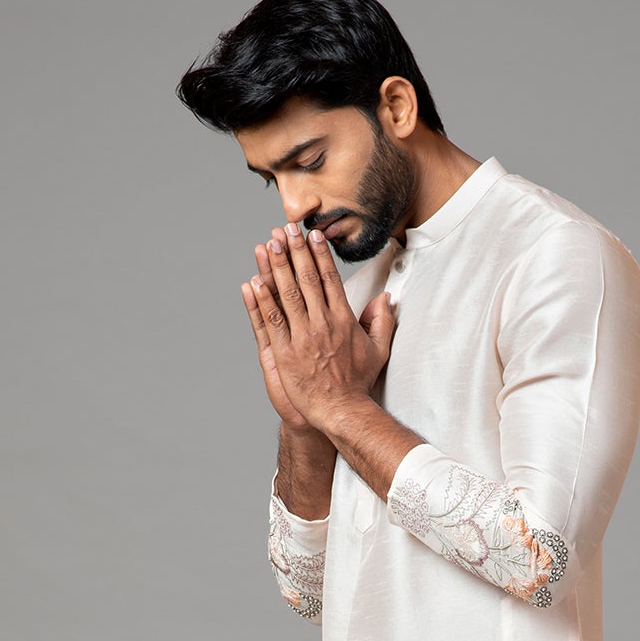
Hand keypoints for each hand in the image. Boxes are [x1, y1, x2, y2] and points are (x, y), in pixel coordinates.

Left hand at [242, 222, 396, 438]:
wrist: (341, 410)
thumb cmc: (358, 383)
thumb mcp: (378, 350)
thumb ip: (381, 321)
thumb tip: (386, 299)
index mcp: (343, 320)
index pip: (330, 279)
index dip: (319, 255)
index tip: (311, 236)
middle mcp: (322, 324)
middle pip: (307, 280)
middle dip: (295, 252)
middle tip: (285, 230)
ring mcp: (302, 337)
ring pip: (287, 295)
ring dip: (276, 268)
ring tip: (268, 245)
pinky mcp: (285, 352)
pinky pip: (272, 321)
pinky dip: (262, 301)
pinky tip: (253, 282)